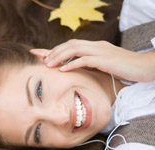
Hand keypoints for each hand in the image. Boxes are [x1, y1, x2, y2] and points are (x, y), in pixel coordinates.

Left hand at [31, 39, 154, 81]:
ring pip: (75, 49)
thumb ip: (91, 65)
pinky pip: (85, 60)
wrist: (145, 67)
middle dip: (54, 51)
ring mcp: (101, 51)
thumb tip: (76, 70)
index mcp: (96, 46)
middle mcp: (97, 46)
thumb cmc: (125, 69)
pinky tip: (63, 70)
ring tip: (49, 64)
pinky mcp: (105, 60)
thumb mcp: (104, 66)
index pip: (72, 44)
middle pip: (70, 44)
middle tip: (42, 60)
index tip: (40, 55)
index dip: (55, 49)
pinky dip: (72, 63)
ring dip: (60, 56)